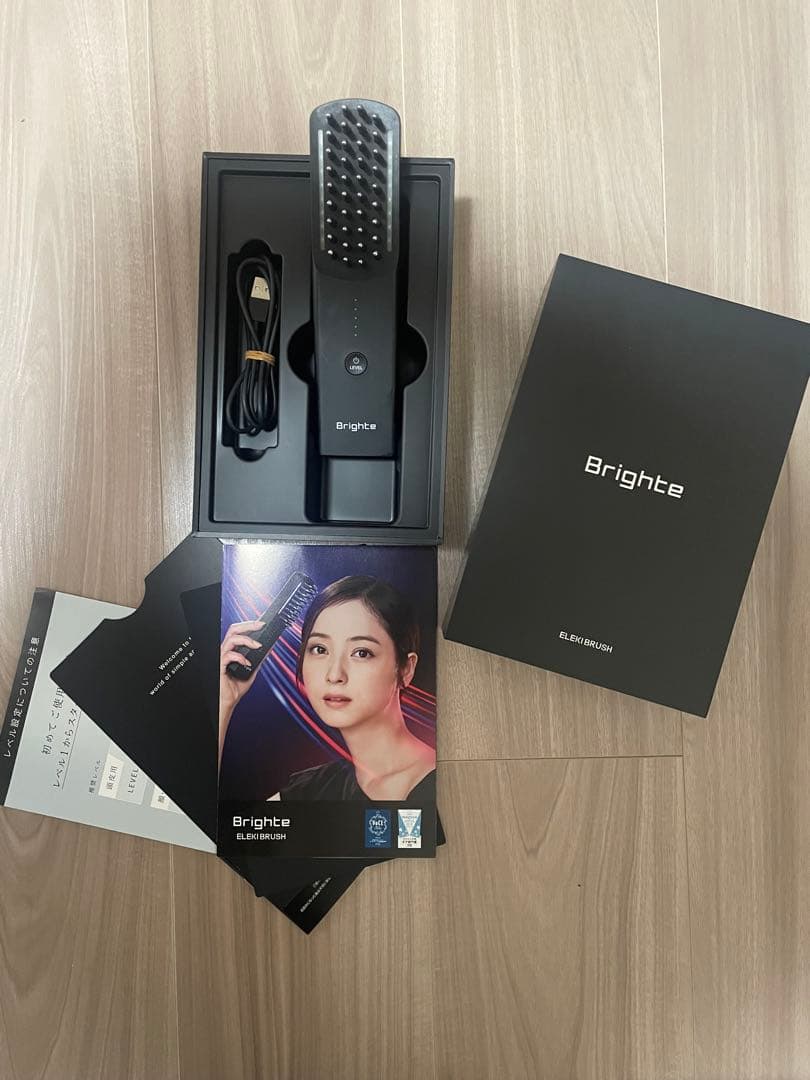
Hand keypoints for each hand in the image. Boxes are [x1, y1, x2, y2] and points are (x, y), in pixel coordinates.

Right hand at [218, 619, 264, 761]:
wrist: (228, 702)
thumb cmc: (235, 688)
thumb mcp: (252, 671)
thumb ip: (259, 660)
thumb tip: (270, 649)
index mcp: (232, 650)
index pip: (238, 632)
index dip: (249, 625)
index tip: (262, 624)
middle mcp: (225, 651)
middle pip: (233, 629)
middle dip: (248, 625)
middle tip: (261, 625)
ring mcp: (221, 658)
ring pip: (231, 639)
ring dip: (246, 640)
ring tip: (257, 645)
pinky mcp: (220, 666)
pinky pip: (228, 655)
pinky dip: (240, 657)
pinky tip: (247, 663)